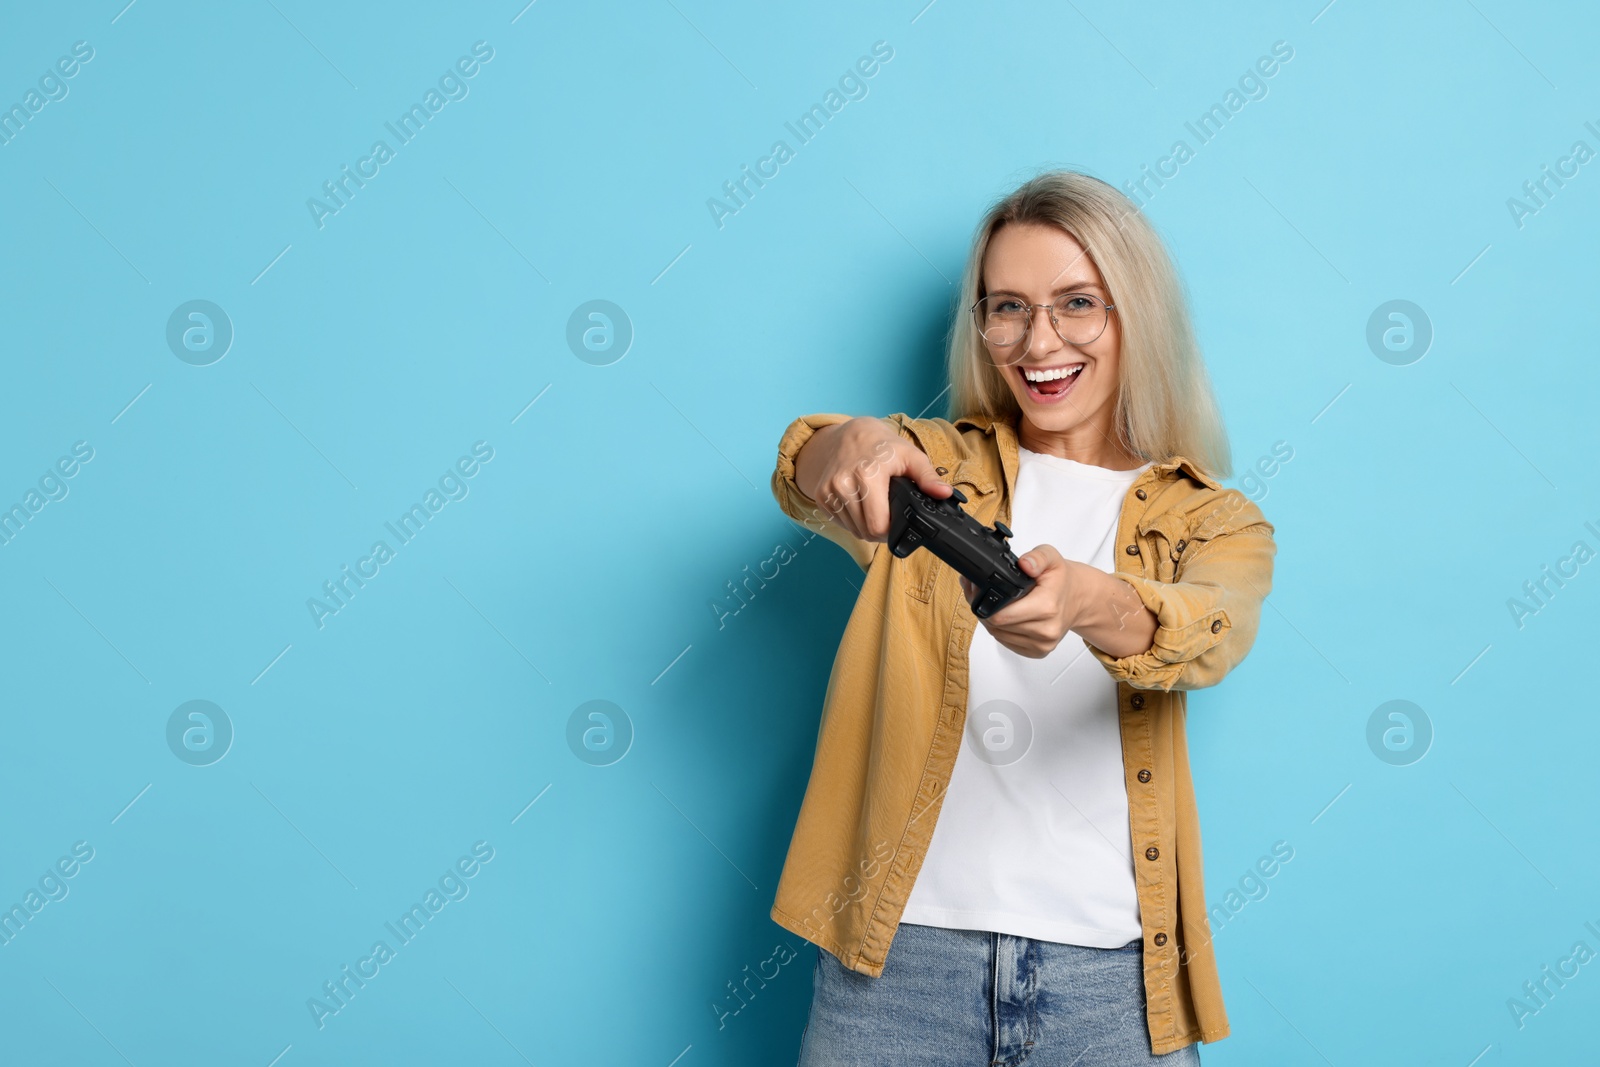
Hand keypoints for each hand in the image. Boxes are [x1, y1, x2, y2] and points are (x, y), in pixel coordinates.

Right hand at [794, 416, 951, 542]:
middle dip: (880, 531)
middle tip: (889, 516)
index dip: (891, 530)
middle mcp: (843, 483)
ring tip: (875, 508)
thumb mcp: (910, 455)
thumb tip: (944, 494)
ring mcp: (829, 490)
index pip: (877, 526)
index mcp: (867, 475)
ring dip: (865, 526)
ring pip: (852, 530)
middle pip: (864, 532)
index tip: (898, 521)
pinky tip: (861, 504)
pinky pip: (839, 522)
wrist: (850, 434)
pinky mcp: (821, 495)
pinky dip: (851, 520)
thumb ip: (928, 477)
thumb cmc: (883, 446)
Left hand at [959, 544, 1080, 657]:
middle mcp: (1046, 630)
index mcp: (1047, 607)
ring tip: (997, 604)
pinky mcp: (1038, 652)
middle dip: (985, 609)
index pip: (1001, 615)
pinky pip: (1007, 643)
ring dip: (991, 621)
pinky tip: (1007, 616)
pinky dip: (1001, 631)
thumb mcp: (1051, 558)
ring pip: (998, 635)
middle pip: (996, 626)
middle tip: (983, 594)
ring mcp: (1043, 644)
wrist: (1079, 599)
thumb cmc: (1062, 580)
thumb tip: (1025, 564)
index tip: (980, 589)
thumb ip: (1037, 557)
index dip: (984, 601)